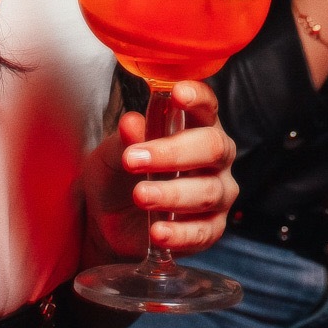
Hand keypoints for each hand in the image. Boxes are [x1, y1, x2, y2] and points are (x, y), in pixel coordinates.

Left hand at [83, 81, 237, 258]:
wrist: (110, 221)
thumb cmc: (120, 174)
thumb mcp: (112, 154)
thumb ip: (124, 139)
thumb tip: (131, 123)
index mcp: (196, 126)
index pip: (206, 106)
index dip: (197, 97)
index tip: (178, 94)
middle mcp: (215, 157)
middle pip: (213, 147)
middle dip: (174, 153)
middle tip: (134, 160)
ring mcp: (217, 193)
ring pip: (208, 191)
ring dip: (171, 194)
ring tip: (140, 196)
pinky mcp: (211, 228)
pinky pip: (203, 232)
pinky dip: (179, 233)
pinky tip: (157, 231)